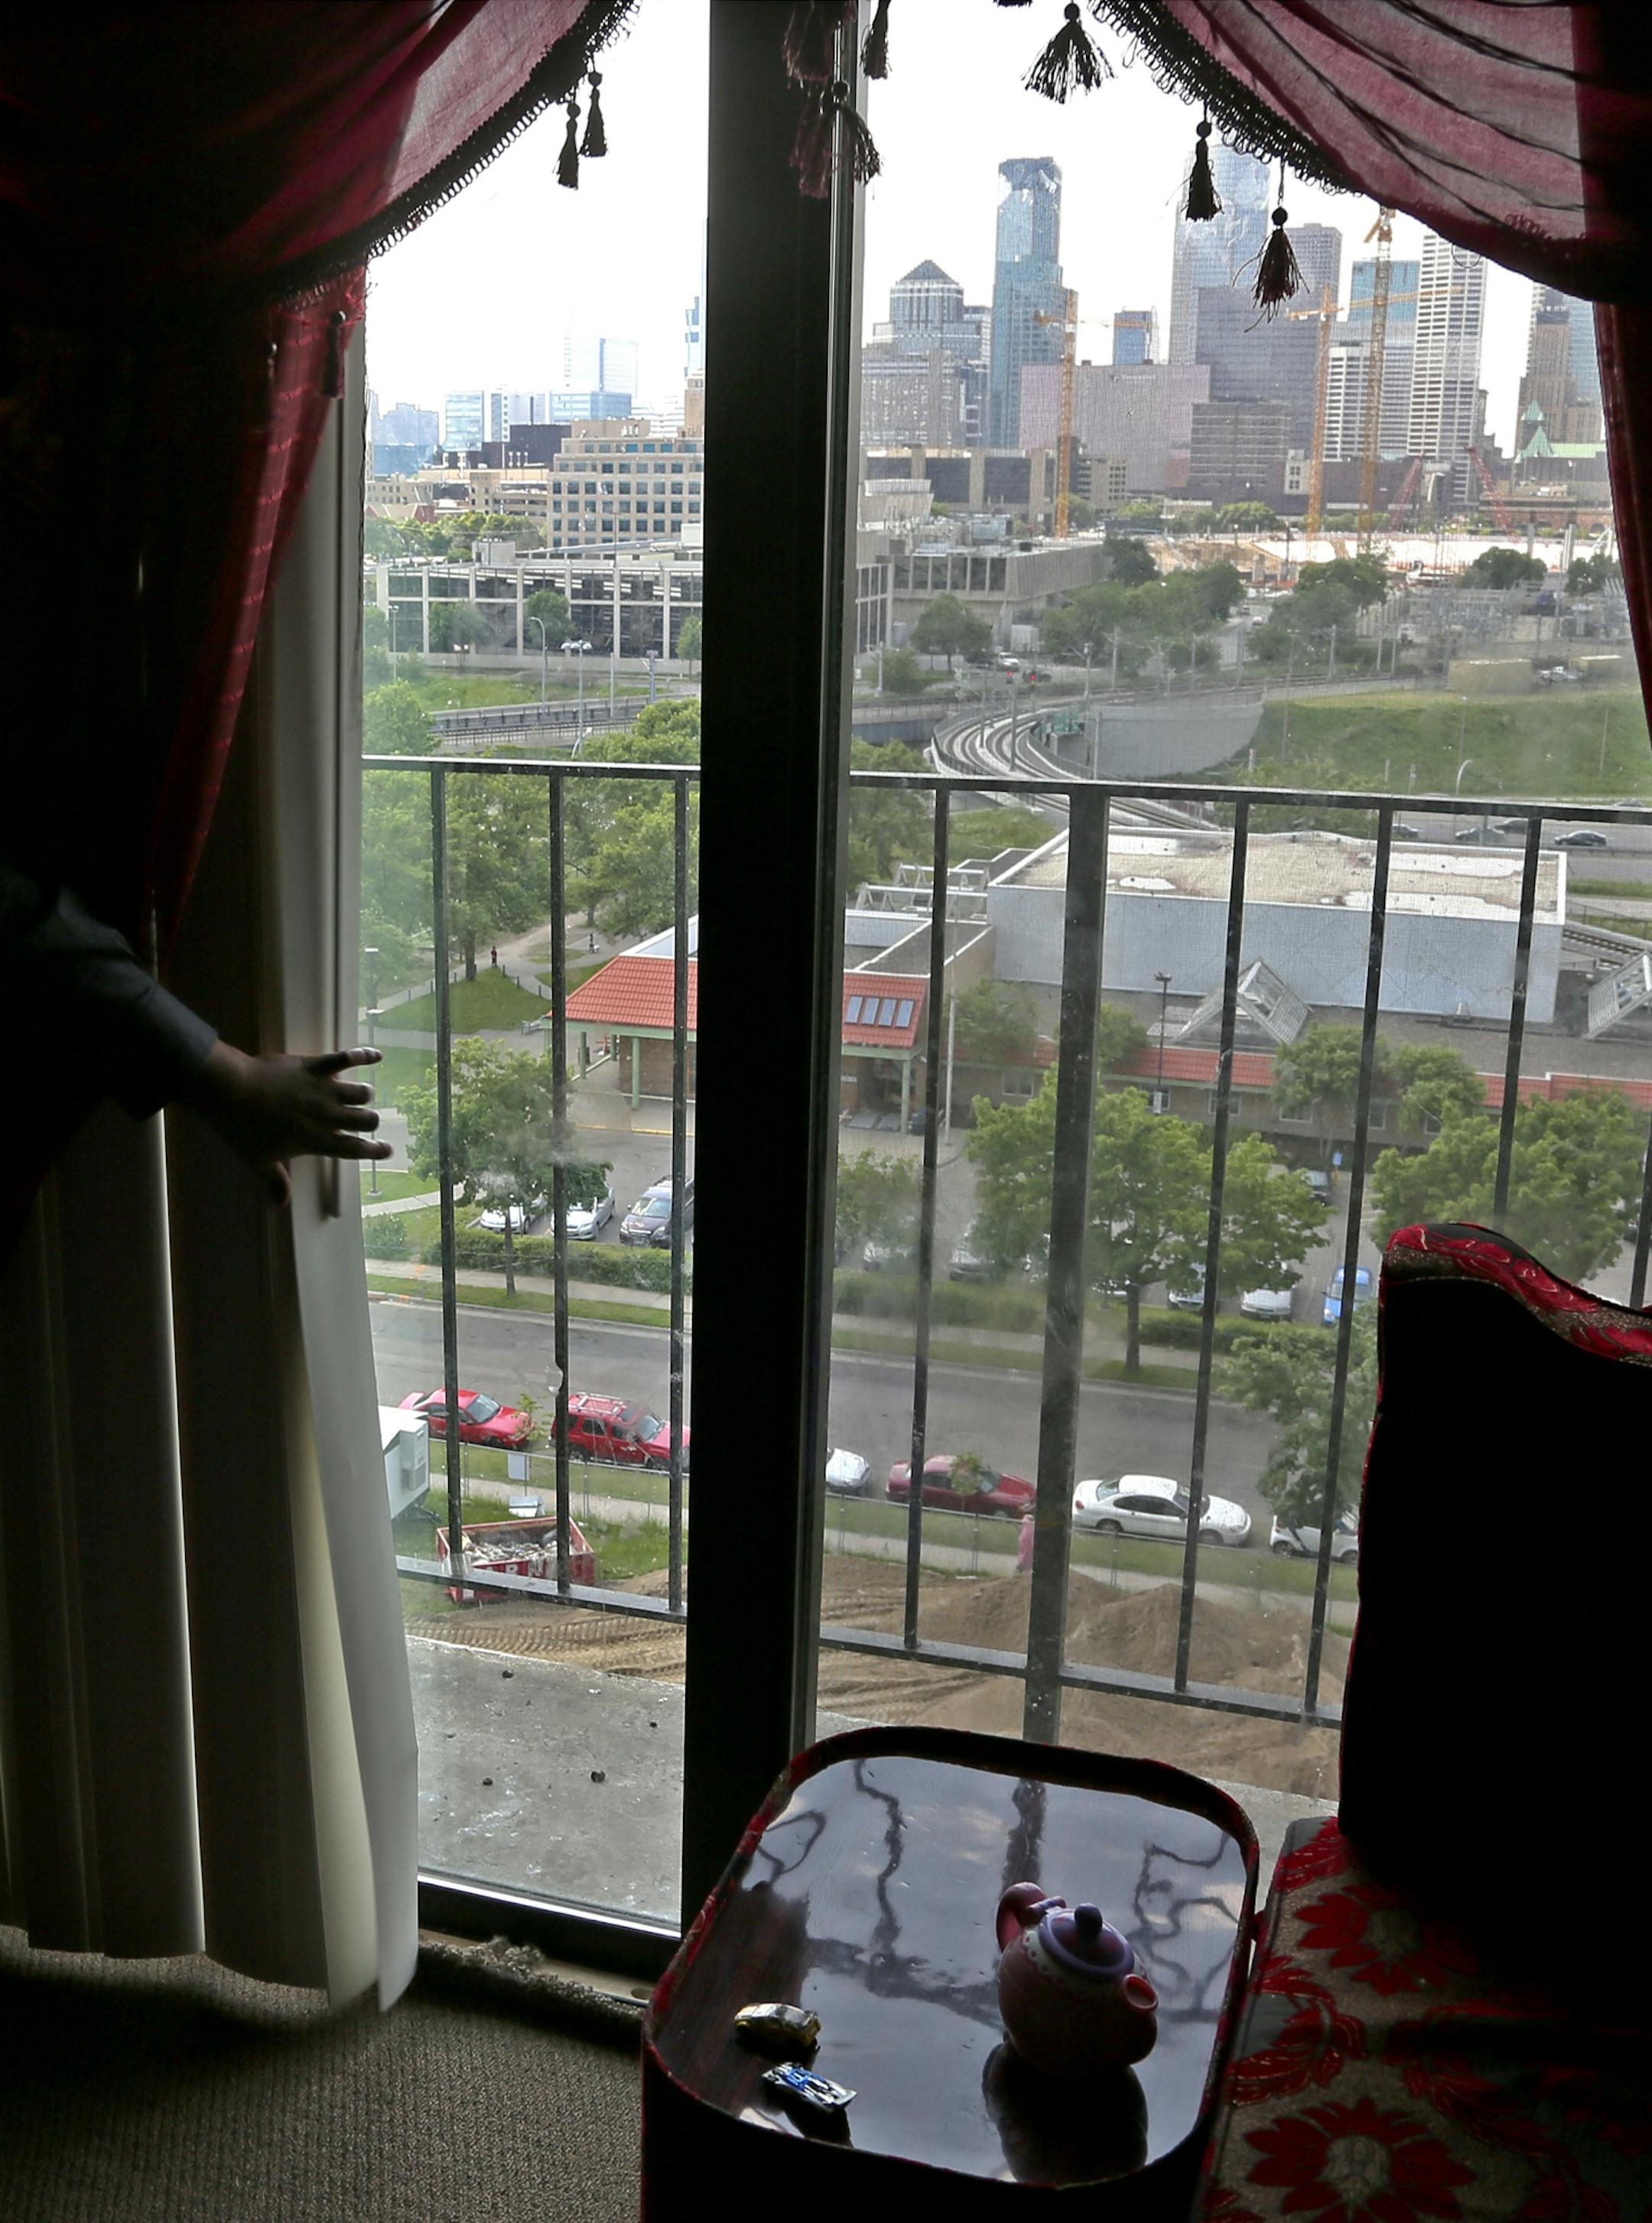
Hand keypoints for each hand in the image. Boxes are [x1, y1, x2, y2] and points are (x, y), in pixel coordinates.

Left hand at [184, 1043, 391, 1205]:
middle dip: (371, 1122)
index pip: (355, 1149)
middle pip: (365, 1120)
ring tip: (363, 1095)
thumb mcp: (258, 1161)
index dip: (375, 1151)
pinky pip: (344, 1058)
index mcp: (316, 1141)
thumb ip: (275, 1182)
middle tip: (367, 1122)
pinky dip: (363, 1055)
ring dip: (364, 1095)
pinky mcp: (314, 1067)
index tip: (388, 1150)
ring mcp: (322, 1089)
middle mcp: (326, 1116)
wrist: (231, 1091)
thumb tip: (281, 1204)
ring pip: (361, 1093)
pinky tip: (376, 1055)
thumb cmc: (242, 1129)